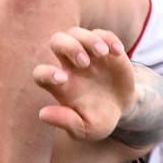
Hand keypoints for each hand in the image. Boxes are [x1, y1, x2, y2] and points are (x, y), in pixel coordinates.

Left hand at [31, 28, 134, 142]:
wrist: (121, 109)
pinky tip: (117, 53)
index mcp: (60, 85)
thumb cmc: (98, 120)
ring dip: (88, 40)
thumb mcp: (85, 129)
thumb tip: (43, 114)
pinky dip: (109, 39)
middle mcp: (69, 66)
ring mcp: (87, 54)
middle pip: (57, 41)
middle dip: (68, 47)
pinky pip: (102, 33)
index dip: (46, 73)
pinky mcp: (106, 48)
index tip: (62, 80)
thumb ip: (66, 122)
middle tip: (84, 63)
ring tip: (102, 54)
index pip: (41, 73)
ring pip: (76, 33)